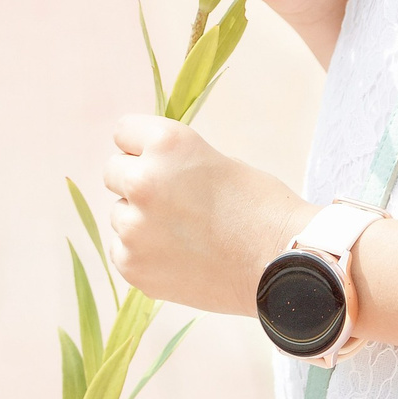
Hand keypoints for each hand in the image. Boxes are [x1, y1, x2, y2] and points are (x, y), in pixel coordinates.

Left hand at [100, 115, 311, 315]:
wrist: (283, 265)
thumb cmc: (259, 207)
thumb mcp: (215, 160)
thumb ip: (172, 162)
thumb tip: (137, 171)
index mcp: (167, 143)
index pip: (123, 133)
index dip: (144, 147)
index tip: (163, 162)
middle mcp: (143, 180)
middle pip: (113, 172)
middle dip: (137, 182)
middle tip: (175, 200)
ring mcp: (134, 227)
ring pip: (120, 214)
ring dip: (142, 221)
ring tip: (186, 233)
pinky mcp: (132, 265)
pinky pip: (123, 250)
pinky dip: (144, 254)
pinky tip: (181, 257)